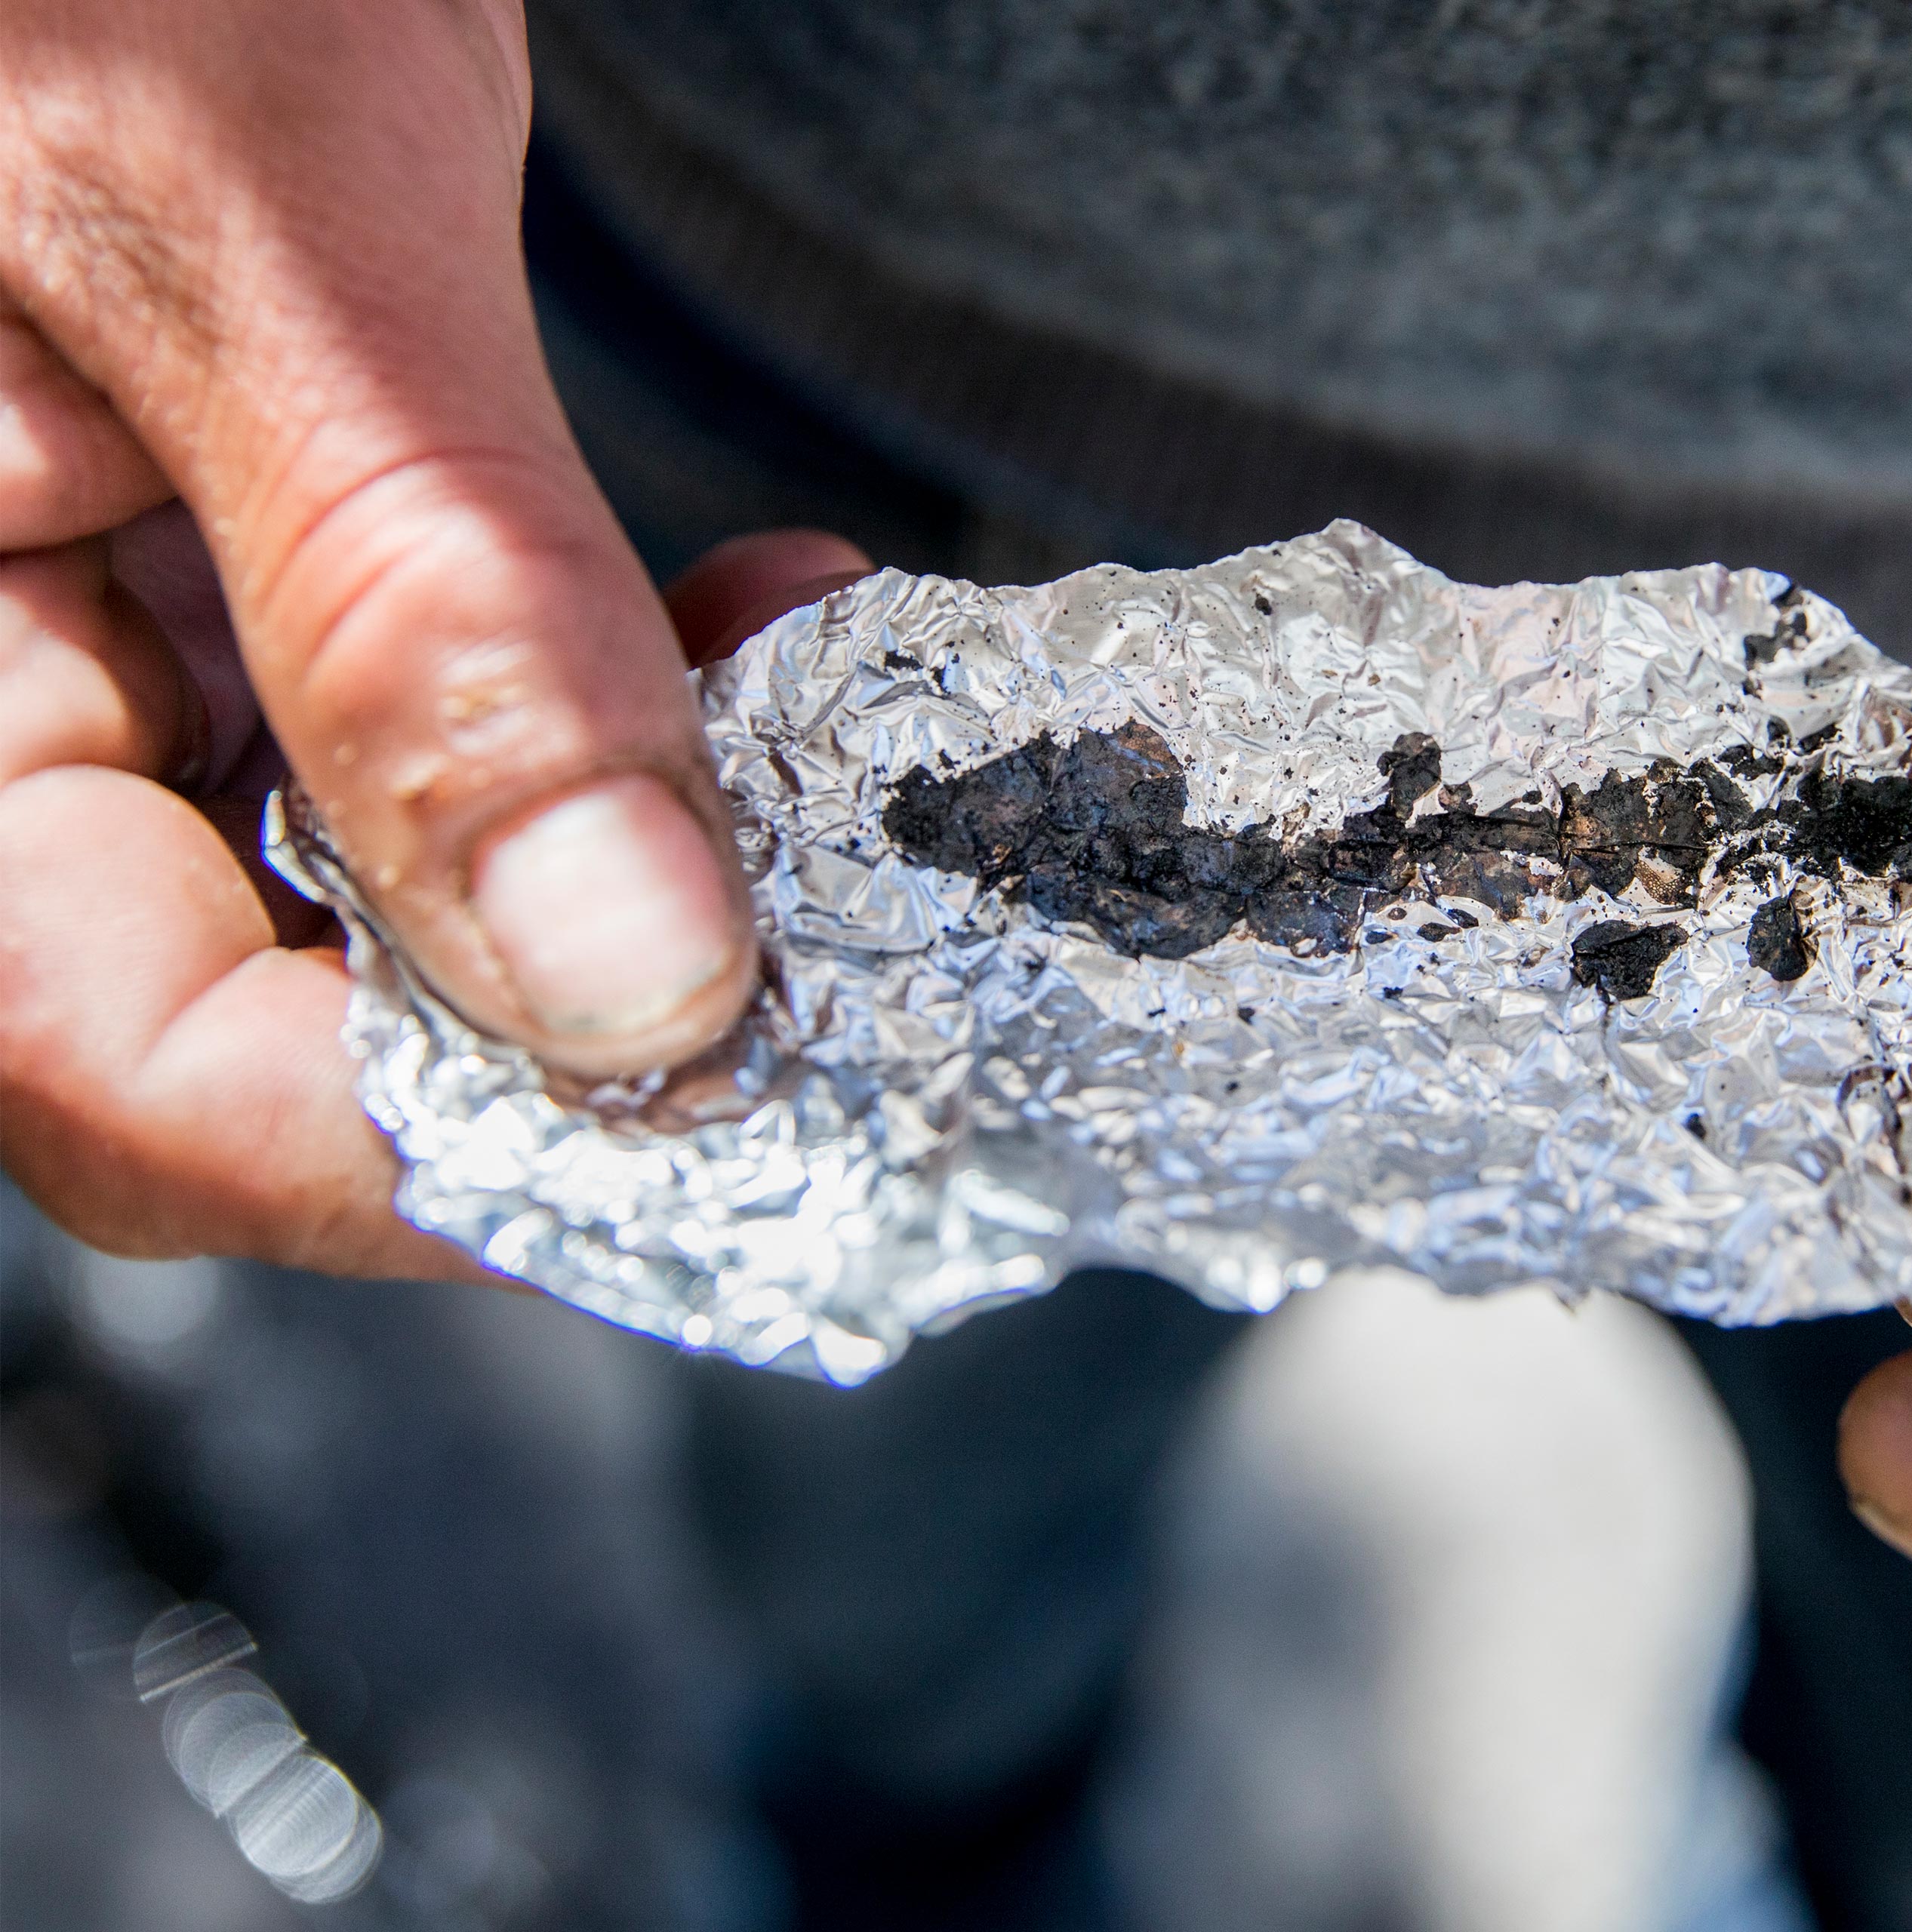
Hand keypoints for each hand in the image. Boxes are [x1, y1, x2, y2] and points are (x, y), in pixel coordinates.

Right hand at [0, 2, 856, 1273]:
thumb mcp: (251, 203)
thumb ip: (418, 592)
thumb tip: (629, 984)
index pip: (128, 1067)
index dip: (441, 1146)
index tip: (742, 1093)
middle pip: (265, 1028)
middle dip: (581, 1016)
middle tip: (836, 932)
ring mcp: (107, 631)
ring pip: (375, 902)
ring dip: (631, 871)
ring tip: (809, 736)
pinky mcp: (235, 559)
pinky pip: (420, 739)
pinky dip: (605, 725)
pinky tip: (743, 638)